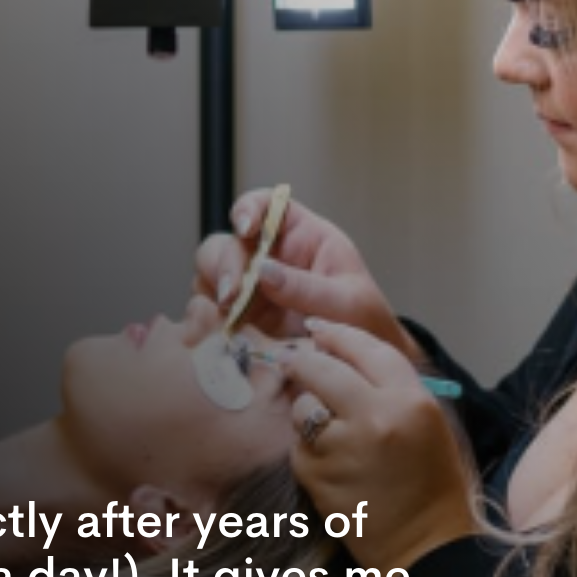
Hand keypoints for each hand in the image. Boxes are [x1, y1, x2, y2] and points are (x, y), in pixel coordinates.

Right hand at [195, 191, 424, 362]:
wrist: (362, 371)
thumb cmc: (365, 325)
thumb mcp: (349, 303)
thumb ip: (308, 288)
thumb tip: (263, 271)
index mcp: (302, 237)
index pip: (266, 205)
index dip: (248, 209)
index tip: (245, 228)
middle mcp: (270, 257)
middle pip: (228, 243)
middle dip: (225, 265)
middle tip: (233, 295)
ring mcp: (251, 289)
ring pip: (211, 276)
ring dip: (215, 294)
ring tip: (232, 319)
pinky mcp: (241, 320)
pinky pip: (211, 312)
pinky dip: (212, 321)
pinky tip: (228, 334)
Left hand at [280, 319, 477, 574]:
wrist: (425, 548)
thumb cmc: (432, 482)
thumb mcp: (428, 422)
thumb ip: (390, 385)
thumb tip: (341, 351)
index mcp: (411, 400)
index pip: (366, 348)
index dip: (338, 333)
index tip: (319, 329)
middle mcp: (376, 417)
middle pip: (323, 367)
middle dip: (305, 360)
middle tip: (297, 360)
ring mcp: (343, 448)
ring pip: (303, 406)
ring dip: (306, 410)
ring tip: (324, 426)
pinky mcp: (317, 475)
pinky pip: (298, 445)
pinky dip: (306, 448)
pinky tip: (327, 460)